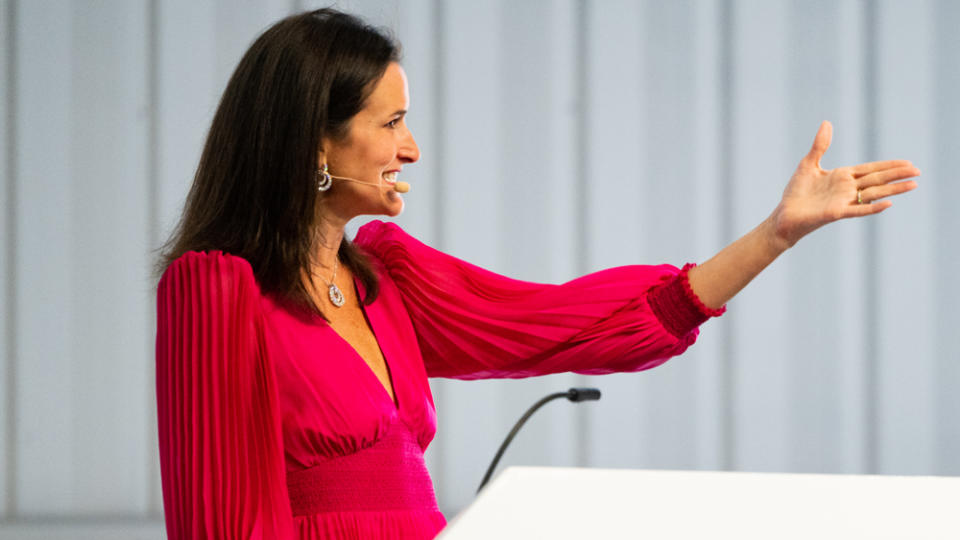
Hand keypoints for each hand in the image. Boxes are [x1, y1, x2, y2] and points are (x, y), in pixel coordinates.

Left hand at [769, 121, 918, 248]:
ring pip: (874, 194)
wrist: (785, 215)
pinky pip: (858, 210)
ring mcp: (844, 201)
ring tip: (913, 185)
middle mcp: (847, 189)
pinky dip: (872, 207)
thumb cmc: (796, 192)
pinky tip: (888, 204)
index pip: (871, 170)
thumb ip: (820, 145)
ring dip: (893, 190)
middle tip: (918, 171)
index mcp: (843, 177)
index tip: (907, 163)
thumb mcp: (808, 164)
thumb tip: (827, 122)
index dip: (889, 166)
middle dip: (897, 175)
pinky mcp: (836, 213)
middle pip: (877, 180)